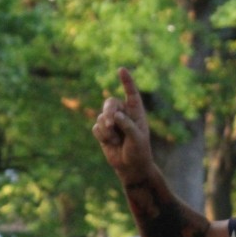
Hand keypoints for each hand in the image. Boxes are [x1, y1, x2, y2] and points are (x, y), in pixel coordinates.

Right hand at [92, 68, 153, 185]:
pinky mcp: (103, 130)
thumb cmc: (138, 152)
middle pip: (110, 103)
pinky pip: (96, 127)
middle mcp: (123, 113)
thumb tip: (115, 116)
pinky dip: (102, 136)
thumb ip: (127, 125)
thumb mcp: (137, 139)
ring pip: (102, 117)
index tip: (121, 70)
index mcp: (136, 112)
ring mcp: (112, 121)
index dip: (126, 81)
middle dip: (108, 112)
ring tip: (116, 141)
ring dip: (107, 130)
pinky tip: (110, 143)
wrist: (130, 167)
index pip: (131, 93)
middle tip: (111, 123)